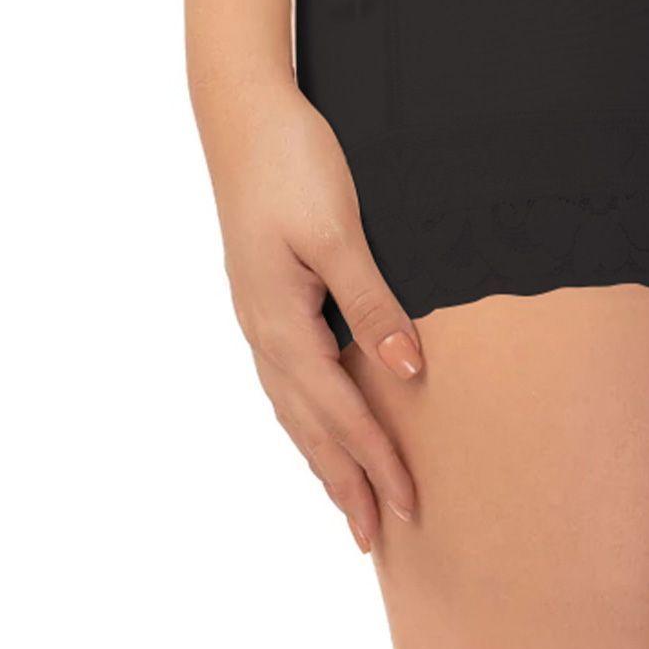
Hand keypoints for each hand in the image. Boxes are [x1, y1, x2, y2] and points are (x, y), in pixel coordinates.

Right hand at [199, 77, 424, 550]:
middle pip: (308, 427)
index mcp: (282, 322)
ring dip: (322, 456)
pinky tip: (317, 419)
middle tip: (375, 537)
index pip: (340, 412)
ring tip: (347, 499)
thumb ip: (371, 302)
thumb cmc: (292, 162)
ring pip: (292, 407)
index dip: (376, 462)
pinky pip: (286, 376)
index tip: (408, 507)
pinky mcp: (262, 295)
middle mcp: (263, 331)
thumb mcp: (339, 229)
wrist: (241, 112)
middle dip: (343, 483)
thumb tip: (407, 371)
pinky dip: (306, 415)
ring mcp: (257, 315)